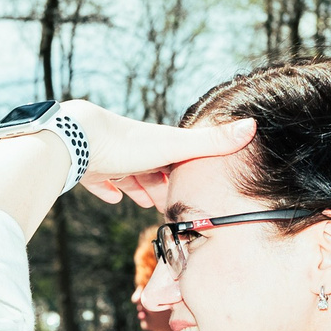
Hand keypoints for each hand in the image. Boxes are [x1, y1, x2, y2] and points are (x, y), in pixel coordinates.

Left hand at [57, 102, 254, 210]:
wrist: (76, 139)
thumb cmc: (126, 143)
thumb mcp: (174, 147)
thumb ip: (211, 143)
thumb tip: (253, 125)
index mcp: (155, 142)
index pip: (175, 158)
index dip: (184, 173)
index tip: (192, 190)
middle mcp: (134, 147)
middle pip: (151, 169)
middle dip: (159, 185)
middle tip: (167, 206)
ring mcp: (109, 156)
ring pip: (127, 173)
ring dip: (136, 186)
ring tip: (141, 202)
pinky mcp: (88, 167)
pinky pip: (99, 179)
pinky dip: (106, 188)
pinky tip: (110, 198)